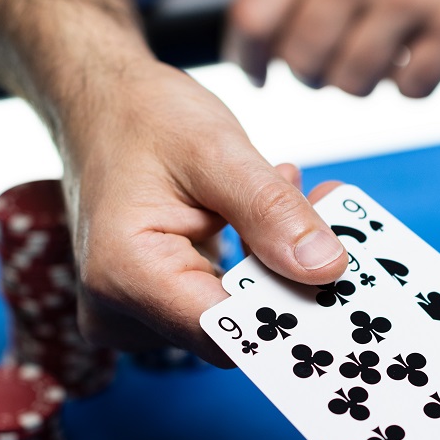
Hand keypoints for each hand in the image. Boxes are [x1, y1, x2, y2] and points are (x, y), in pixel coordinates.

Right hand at [58, 59, 347, 364]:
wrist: (98, 104)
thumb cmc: (142, 117)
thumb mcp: (217, 151)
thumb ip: (272, 212)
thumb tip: (328, 269)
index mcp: (126, 277)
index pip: (230, 335)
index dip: (291, 313)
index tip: (341, 276)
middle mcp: (122, 313)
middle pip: (239, 328)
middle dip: (292, 276)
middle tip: (326, 208)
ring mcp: (135, 317)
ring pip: (239, 315)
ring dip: (276, 262)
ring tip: (290, 192)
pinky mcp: (155, 307)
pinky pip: (224, 302)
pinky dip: (256, 262)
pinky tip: (264, 213)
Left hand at [225, 0, 439, 97]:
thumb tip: (265, 26)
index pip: (256, 20)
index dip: (247, 56)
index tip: (254, 71)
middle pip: (303, 60)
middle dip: (308, 70)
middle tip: (323, 62)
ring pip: (354, 82)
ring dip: (358, 79)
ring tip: (373, 55)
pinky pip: (414, 87)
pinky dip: (409, 81)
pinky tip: (414, 53)